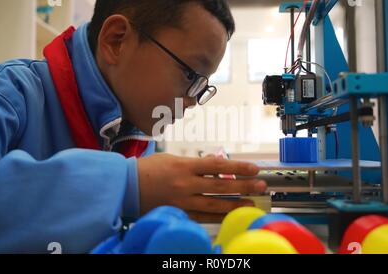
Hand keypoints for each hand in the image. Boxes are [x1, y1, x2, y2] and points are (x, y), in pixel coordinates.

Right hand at [137, 153, 266, 222]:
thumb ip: (196, 163)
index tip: (254, 168)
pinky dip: (217, 217)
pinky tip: (229, 215)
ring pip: (214, 204)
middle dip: (244, 186)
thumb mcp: (172, 158)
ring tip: (251, 203)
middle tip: (261, 186)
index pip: (218, 165)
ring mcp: (183, 201)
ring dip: (235, 204)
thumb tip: (217, 164)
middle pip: (221, 186)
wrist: (126, 187)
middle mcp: (186, 184)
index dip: (239, 167)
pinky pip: (202, 217)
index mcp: (185, 166)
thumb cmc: (149, 169)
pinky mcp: (178, 213)